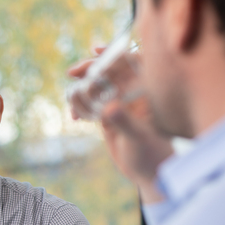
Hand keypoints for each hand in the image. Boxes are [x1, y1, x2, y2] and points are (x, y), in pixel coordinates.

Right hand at [68, 50, 173, 203]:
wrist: (149, 173)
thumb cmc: (153, 154)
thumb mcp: (139, 138)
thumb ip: (124, 122)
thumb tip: (107, 108)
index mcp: (148, 91)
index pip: (132, 61)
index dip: (114, 52)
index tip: (96, 50)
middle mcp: (135, 93)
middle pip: (110, 70)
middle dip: (90, 69)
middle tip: (72, 72)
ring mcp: (121, 104)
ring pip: (98, 86)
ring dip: (82, 89)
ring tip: (72, 100)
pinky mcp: (111, 116)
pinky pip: (92, 103)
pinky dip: (81, 107)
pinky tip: (75, 117)